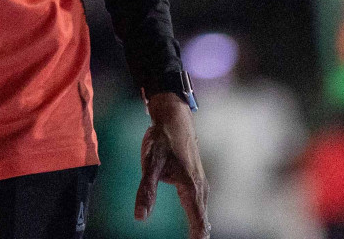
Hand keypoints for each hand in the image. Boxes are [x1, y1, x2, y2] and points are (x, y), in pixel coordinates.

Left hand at [136, 92, 209, 237]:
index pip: (198, 221)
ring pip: (204, 213)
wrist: (174, 117)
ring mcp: (201, 183)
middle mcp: (200, 187)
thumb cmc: (162, 138)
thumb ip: (146, 191)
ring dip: (200, 229)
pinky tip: (198, 225)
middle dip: (199, 236)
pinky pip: (202, 205)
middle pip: (203, 220)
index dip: (197, 238)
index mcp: (191, 187)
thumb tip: (140, 217)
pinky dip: (200, 218)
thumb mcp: (150, 163)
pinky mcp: (197, 179)